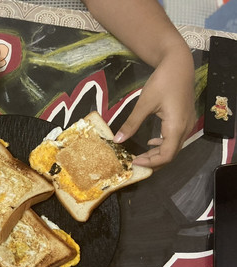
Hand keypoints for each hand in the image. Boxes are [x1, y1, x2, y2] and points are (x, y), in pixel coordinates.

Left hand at [113, 47, 194, 168]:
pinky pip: (175, 139)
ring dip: (158, 153)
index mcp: (176, 127)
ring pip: (173, 147)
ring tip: (140, 155)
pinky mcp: (184, 120)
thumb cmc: (163, 82)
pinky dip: (163, 144)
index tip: (134, 162)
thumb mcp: (144, 103)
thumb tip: (117, 140)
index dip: (150, 162)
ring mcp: (187, 124)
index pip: (166, 155)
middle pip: (171, 154)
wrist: (179, 65)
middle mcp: (185, 128)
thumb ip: (132, 123)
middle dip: (153, 161)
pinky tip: (151, 141)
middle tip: (134, 162)